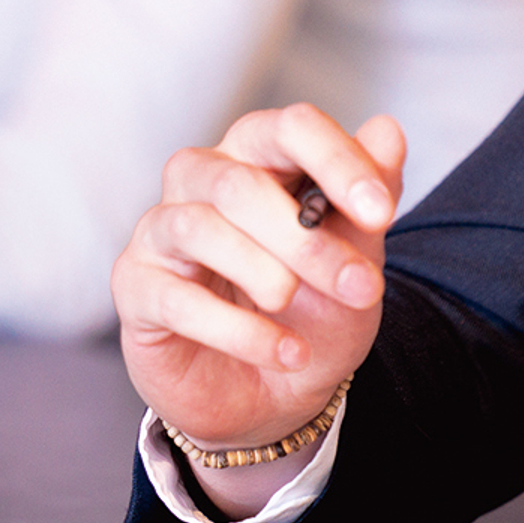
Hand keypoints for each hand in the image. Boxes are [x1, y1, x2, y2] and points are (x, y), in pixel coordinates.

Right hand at [113, 106, 403, 459]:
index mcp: (258, 152)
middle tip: (360, 286)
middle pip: (242, 182)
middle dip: (307, 241)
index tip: (381, 214)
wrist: (275, 396)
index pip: (290, 126)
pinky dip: (241, 330)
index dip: (337, 162)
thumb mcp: (356, 255)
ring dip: (266, 274)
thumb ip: (372, 191)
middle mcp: (201, 177)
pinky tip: (286, 351)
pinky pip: (177, 298)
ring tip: (300, 310)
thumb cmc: (313, 308)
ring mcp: (160, 229)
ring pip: (201, 227)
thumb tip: (388, 131)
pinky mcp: (135, 286)